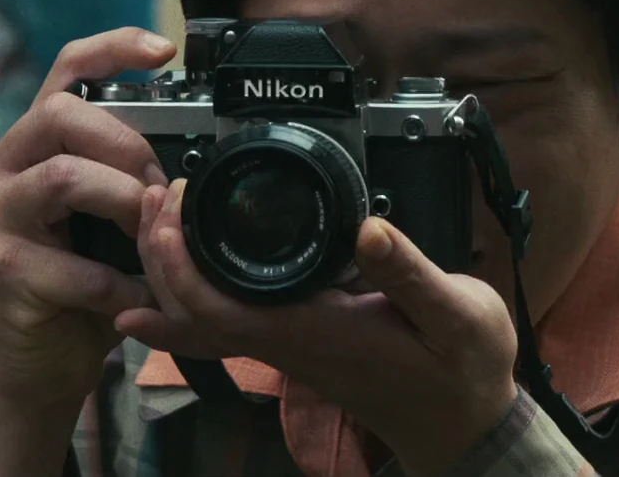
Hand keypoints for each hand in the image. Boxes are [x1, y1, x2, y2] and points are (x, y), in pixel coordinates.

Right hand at [0, 27, 173, 412]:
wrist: (32, 370)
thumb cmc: (77, 291)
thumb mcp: (106, 225)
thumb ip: (129, 183)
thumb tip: (191, 164)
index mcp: (31, 148)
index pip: (64, 72)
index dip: (112, 49)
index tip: (162, 50)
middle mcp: (1, 170)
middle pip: (61, 114)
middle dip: (127, 143)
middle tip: (158, 187)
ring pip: (65, 176)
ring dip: (124, 203)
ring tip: (147, 236)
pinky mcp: (1, 271)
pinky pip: (76, 266)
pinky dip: (121, 287)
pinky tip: (136, 302)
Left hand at [117, 181, 521, 475]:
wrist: (464, 423)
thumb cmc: (463, 372)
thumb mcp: (458, 316)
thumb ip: (411, 273)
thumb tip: (368, 227)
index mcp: (320, 334)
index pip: (223, 311)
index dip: (184, 269)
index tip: (172, 216)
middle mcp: (291, 344)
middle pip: (195, 313)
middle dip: (161, 256)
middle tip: (154, 195)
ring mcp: (289, 347)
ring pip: (204, 319)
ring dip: (172, 271)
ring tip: (159, 214)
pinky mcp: (296, 342)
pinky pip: (226, 323)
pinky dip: (193, 295)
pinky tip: (174, 281)